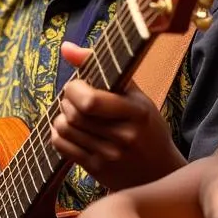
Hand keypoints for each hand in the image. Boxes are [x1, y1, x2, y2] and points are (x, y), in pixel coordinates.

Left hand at [51, 42, 184, 188]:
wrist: (160, 169)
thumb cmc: (145, 126)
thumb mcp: (134, 95)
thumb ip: (101, 67)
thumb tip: (65, 47)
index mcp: (137, 112)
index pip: (90, 101)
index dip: (74, 88)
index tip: (78, 84)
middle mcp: (125, 136)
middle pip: (74, 113)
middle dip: (66, 100)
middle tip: (74, 98)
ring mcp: (110, 155)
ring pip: (64, 128)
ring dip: (61, 116)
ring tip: (73, 113)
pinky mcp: (98, 170)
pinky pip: (61, 146)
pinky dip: (58, 133)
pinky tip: (69, 129)